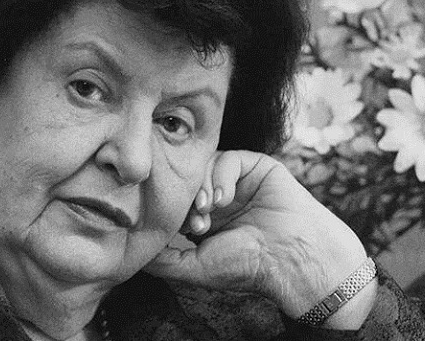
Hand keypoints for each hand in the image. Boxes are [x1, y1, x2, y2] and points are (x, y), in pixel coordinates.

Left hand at [144, 151, 376, 328]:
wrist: (290, 258)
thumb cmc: (246, 266)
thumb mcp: (195, 266)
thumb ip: (163, 259)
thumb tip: (134, 249)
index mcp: (207, 217)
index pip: (178, 199)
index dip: (175, 209)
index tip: (184, 230)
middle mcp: (221, 196)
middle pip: (189, 179)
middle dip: (188, 197)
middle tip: (197, 220)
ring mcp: (238, 180)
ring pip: (206, 166)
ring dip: (202, 186)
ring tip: (210, 209)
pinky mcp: (255, 166)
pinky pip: (229, 158)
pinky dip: (222, 175)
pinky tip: (225, 197)